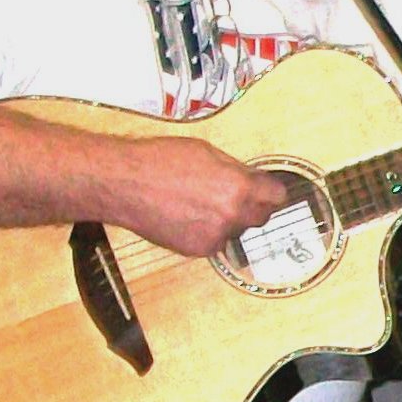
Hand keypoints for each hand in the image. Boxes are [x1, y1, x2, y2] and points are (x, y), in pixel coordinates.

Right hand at [113, 134, 292, 256]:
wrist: (124, 183)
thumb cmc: (159, 161)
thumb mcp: (206, 152)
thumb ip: (235, 169)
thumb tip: (252, 178)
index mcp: (238, 186)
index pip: (277, 195)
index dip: (271, 191)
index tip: (268, 190)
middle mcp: (232, 214)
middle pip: (261, 216)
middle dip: (253, 206)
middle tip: (235, 195)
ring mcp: (216, 235)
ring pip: (236, 230)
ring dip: (227, 220)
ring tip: (199, 202)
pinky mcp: (198, 249)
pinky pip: (215, 241)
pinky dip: (207, 231)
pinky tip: (187, 215)